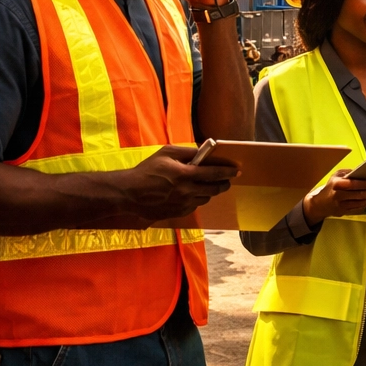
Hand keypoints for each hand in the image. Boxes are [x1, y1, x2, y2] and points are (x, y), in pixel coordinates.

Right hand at [119, 145, 238, 221]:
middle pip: (214, 189)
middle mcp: (186, 191)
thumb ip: (188, 152)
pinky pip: (194, 206)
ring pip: (205, 198)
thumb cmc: (147, 170)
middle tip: (227, 180)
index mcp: (185, 174)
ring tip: (210, 185)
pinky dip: (197, 199)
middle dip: (224, 184)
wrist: (129, 193)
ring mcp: (182, 204)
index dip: (228, 172)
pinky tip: (194, 193)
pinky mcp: (177, 213)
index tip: (236, 170)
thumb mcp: (166, 153)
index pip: (214, 174)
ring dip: (210, 191)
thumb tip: (204, 152)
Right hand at [303, 170, 365, 223]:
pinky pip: (358, 208)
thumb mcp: (336, 176)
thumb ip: (348, 173)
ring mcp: (341, 206)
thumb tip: (363, 171)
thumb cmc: (330, 187)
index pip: (354, 184)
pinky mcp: (344, 212)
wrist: (319, 204)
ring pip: (360, 203)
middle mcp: (338, 196)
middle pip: (359, 195)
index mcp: (336, 184)